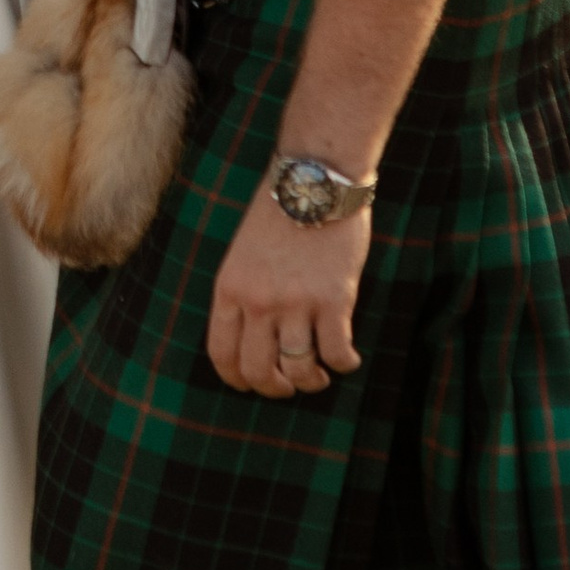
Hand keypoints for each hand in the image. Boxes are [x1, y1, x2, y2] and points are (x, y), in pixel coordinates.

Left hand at [206, 186, 368, 396]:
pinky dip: (344, 364)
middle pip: (258, 371)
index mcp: (229, 290)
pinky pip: (337, 353)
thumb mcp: (242, 254)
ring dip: (311, 381)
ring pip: (299, 370)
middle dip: (274, 388)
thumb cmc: (279, 213)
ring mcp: (296, 304)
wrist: (315, 181)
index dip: (237, 379)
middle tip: (288, 386)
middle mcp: (258, 302)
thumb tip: (253, 338)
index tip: (249, 384)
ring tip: (319, 374)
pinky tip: (347, 359)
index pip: (222, 354)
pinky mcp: (334, 300)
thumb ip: (242, 294)